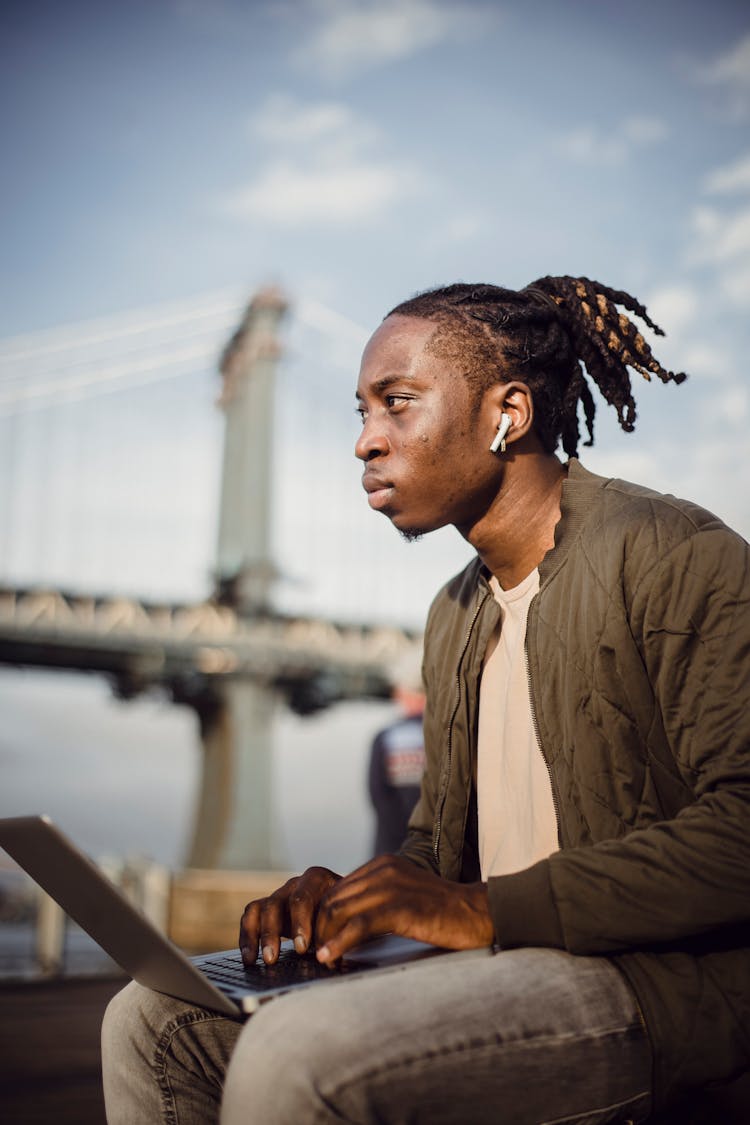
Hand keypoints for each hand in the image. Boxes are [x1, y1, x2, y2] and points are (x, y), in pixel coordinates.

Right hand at [239, 866, 340, 965]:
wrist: (346, 906)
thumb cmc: (349, 913)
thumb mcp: (348, 917)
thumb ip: (339, 933)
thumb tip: (330, 956)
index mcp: (318, 879)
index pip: (302, 898)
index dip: (300, 923)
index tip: (302, 948)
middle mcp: (295, 884)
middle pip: (277, 903)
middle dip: (274, 933)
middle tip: (274, 957)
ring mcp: (280, 895)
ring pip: (262, 910)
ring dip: (260, 936)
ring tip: (260, 960)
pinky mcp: (268, 908)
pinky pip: (251, 916)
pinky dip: (248, 936)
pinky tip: (249, 958)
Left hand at [314, 854, 493, 964]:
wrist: (478, 915)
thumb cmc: (442, 913)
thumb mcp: (404, 897)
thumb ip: (377, 901)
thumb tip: (345, 924)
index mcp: (382, 865)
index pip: (337, 889)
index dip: (321, 916)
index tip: (317, 940)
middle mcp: (383, 870)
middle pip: (333, 899)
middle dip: (319, 928)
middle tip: (316, 954)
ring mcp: (392, 887)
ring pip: (340, 911)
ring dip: (325, 938)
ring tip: (322, 960)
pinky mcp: (401, 907)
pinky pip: (359, 926)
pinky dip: (340, 943)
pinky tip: (330, 957)